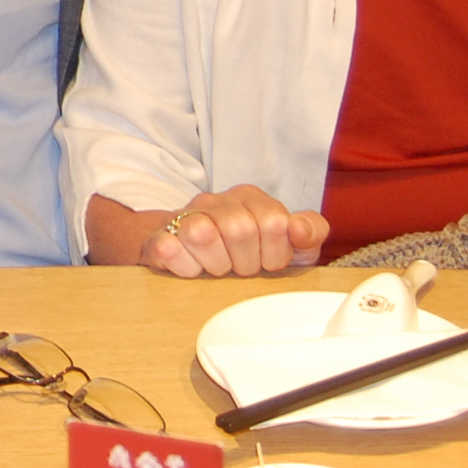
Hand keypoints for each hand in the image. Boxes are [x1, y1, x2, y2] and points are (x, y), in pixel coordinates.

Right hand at [140, 186, 329, 277]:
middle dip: (246, 262)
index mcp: (250, 198)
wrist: (192, 254)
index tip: (268, 263)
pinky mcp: (158, 238)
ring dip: (215, 265)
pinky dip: (185, 268)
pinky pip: (169, 250)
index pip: (274, 222)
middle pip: (239, 229)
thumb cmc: (248, 253)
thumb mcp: (289, 245)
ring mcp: (184, 216)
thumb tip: (299, 229)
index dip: (275, 254)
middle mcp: (216, 201)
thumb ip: (310, 231)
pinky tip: (193, 270)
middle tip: (241, 269)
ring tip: (218, 269)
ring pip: (201, 234)